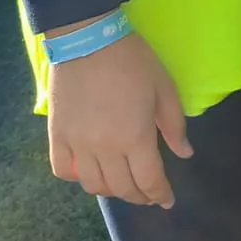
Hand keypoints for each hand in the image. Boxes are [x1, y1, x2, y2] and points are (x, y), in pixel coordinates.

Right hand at [46, 29, 192, 207]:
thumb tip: (185, 153)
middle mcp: (104, 149)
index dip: (159, 194)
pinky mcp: (55, 136)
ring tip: (123, 184)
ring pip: (93, 185)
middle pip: (121, 187)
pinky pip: (62, 170)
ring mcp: (77, 144)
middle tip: (149, 193)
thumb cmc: (133, 62)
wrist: (88, 40)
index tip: (167, 200)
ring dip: (111, 190)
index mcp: (135, 138)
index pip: (149, 180)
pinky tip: (89, 172)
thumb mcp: (164, 89)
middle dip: (139, 195)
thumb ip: (174, 125)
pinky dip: (77, 178)